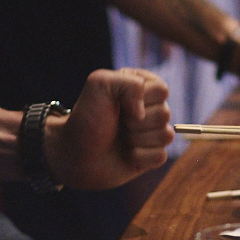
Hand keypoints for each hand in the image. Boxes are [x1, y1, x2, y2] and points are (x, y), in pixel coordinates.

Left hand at [45, 68, 173, 189]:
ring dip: (139, 140)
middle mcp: (148, 108)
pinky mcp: (151, 155)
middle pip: (165, 114)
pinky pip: (161, 156)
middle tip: (119, 124)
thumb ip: (128, 83)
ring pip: (166, 136)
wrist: (74, 154)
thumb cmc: (85, 118)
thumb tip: (144, 111)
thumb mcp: (99, 84)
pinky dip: (141, 157)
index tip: (120, 105)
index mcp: (140, 87)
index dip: (142, 99)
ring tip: (122, 138)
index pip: (162, 90)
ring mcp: (151, 133)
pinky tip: (127, 155)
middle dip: (137, 122)